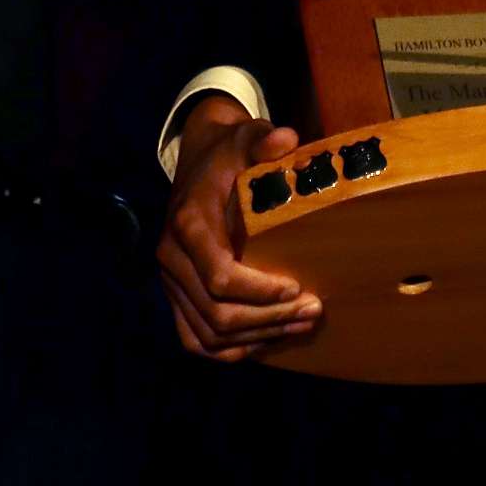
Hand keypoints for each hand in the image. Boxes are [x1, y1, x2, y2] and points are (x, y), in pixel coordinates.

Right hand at [156, 97, 321, 360]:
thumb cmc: (228, 154)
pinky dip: (233, 347)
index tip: (297, 287)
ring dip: (258, 337)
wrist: (199, 162)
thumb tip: (287, 141)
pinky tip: (269, 338)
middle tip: (313, 309)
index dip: (259, 292)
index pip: (219, 276)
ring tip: (302, 324)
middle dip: (269, 319)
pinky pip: (198, 338)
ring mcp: (172, 282)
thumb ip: (263, 141)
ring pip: (209, 334)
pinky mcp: (177, 296)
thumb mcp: (245, 138)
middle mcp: (172, 258)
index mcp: (188, 224)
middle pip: (217, 313)